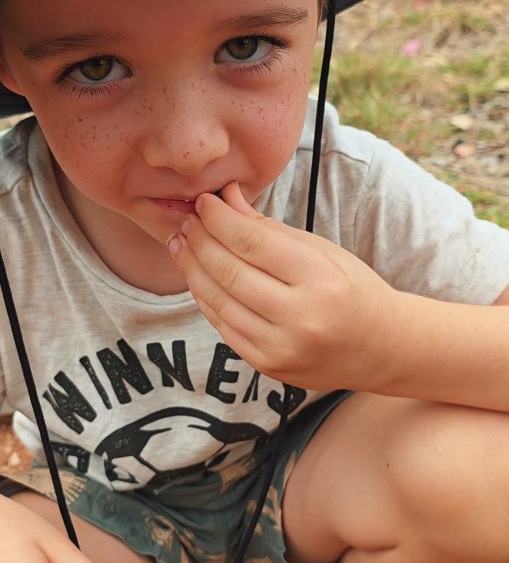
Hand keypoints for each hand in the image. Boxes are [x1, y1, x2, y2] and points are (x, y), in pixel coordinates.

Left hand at [168, 182, 400, 392]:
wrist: (380, 348)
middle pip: (230, 271)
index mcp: (320, 279)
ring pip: (219, 301)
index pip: (252, 242)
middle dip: (201, 241)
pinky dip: (206, 298)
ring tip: (182, 244)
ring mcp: (282, 347)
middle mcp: (301, 317)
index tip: (203, 202)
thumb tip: (225, 197)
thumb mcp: (321, 251)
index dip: (219, 219)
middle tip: (186, 221)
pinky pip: (224, 326)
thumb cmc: (353, 290)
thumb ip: (269, 228)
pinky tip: (198, 276)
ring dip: (194, 269)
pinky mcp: (268, 365)